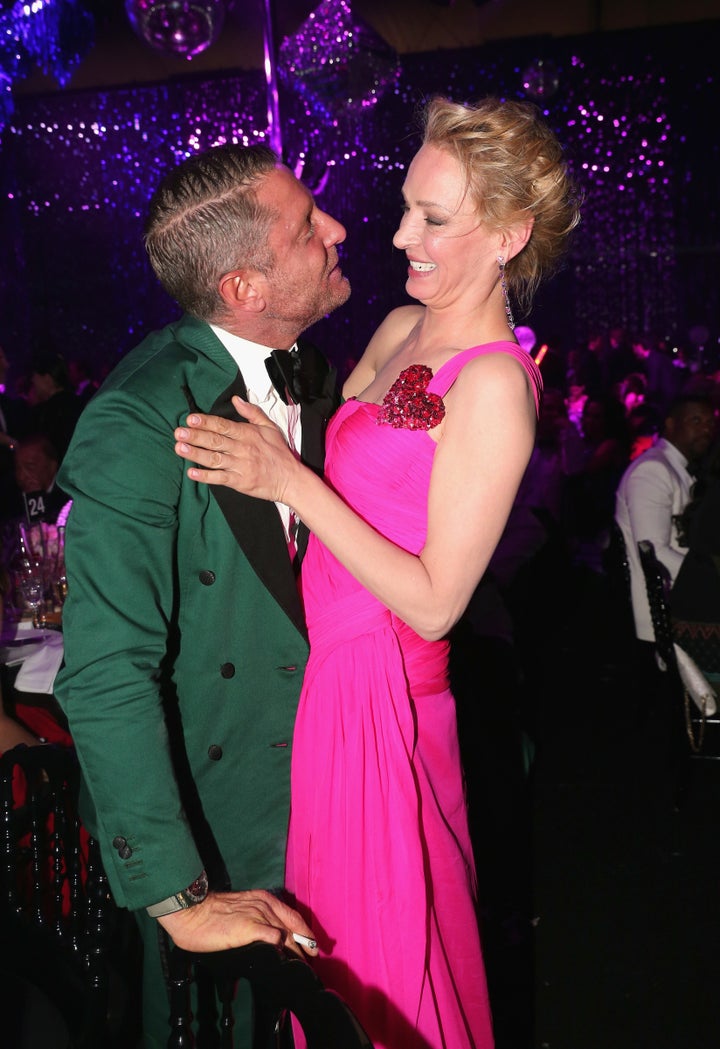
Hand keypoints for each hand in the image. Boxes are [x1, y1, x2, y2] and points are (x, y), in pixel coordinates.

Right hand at [157, 888, 317, 957]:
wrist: (190, 911)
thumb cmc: (208, 913)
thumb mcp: (238, 910)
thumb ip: (253, 921)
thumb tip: (264, 940)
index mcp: (263, 899)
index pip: (293, 916)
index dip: (305, 933)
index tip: (313, 947)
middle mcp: (265, 905)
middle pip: (294, 927)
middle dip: (305, 946)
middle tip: (312, 961)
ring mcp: (259, 915)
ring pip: (287, 936)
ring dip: (296, 953)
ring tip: (302, 968)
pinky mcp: (251, 928)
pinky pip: (275, 939)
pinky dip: (283, 952)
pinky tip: (285, 963)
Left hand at [174, 398, 298, 504]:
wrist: (291, 479)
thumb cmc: (279, 454)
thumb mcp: (269, 427)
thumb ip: (252, 412)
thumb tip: (236, 400)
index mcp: (248, 434)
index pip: (223, 425)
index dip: (206, 421)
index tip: (191, 418)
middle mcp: (242, 449)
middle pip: (215, 440)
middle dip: (196, 436)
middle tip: (179, 432)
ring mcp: (240, 466)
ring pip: (214, 458)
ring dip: (195, 453)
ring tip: (180, 448)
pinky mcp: (239, 482)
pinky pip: (220, 478)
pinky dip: (205, 476)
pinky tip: (192, 473)